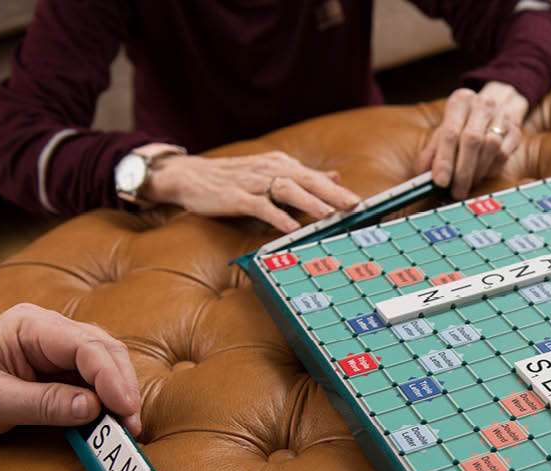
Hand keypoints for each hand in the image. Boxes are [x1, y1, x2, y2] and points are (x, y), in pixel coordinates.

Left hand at [0, 303, 141, 440]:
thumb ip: (42, 404)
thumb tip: (92, 409)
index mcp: (28, 326)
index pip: (84, 345)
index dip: (110, 378)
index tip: (124, 410)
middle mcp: (48, 328)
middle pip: (104, 349)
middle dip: (122, 386)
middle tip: (130, 423)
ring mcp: (57, 345)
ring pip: (106, 361)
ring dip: (120, 391)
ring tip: (126, 424)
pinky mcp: (61, 365)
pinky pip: (96, 376)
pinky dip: (109, 397)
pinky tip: (113, 417)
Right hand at [144, 151, 360, 233]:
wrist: (190, 176)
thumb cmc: (233, 178)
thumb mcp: (271, 172)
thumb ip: (302, 177)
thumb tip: (334, 177)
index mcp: (280, 164)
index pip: (314, 176)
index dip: (338, 189)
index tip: (361, 202)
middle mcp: (269, 169)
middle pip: (306, 179)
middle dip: (332, 193)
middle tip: (354, 205)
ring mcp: (252, 182)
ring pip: (287, 189)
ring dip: (309, 202)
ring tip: (328, 214)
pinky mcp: (236, 196)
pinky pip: (260, 206)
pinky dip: (277, 215)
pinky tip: (290, 226)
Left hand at [421, 82, 528, 198]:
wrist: (494, 107)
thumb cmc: (463, 123)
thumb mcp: (444, 131)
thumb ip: (432, 152)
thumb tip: (424, 176)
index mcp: (460, 101)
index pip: (450, 132)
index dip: (444, 159)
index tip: (440, 182)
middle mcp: (482, 104)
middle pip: (472, 140)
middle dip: (462, 171)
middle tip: (456, 192)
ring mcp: (502, 116)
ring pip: (491, 147)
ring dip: (477, 171)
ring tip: (467, 184)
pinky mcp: (516, 130)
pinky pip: (504, 154)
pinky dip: (491, 169)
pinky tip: (482, 174)